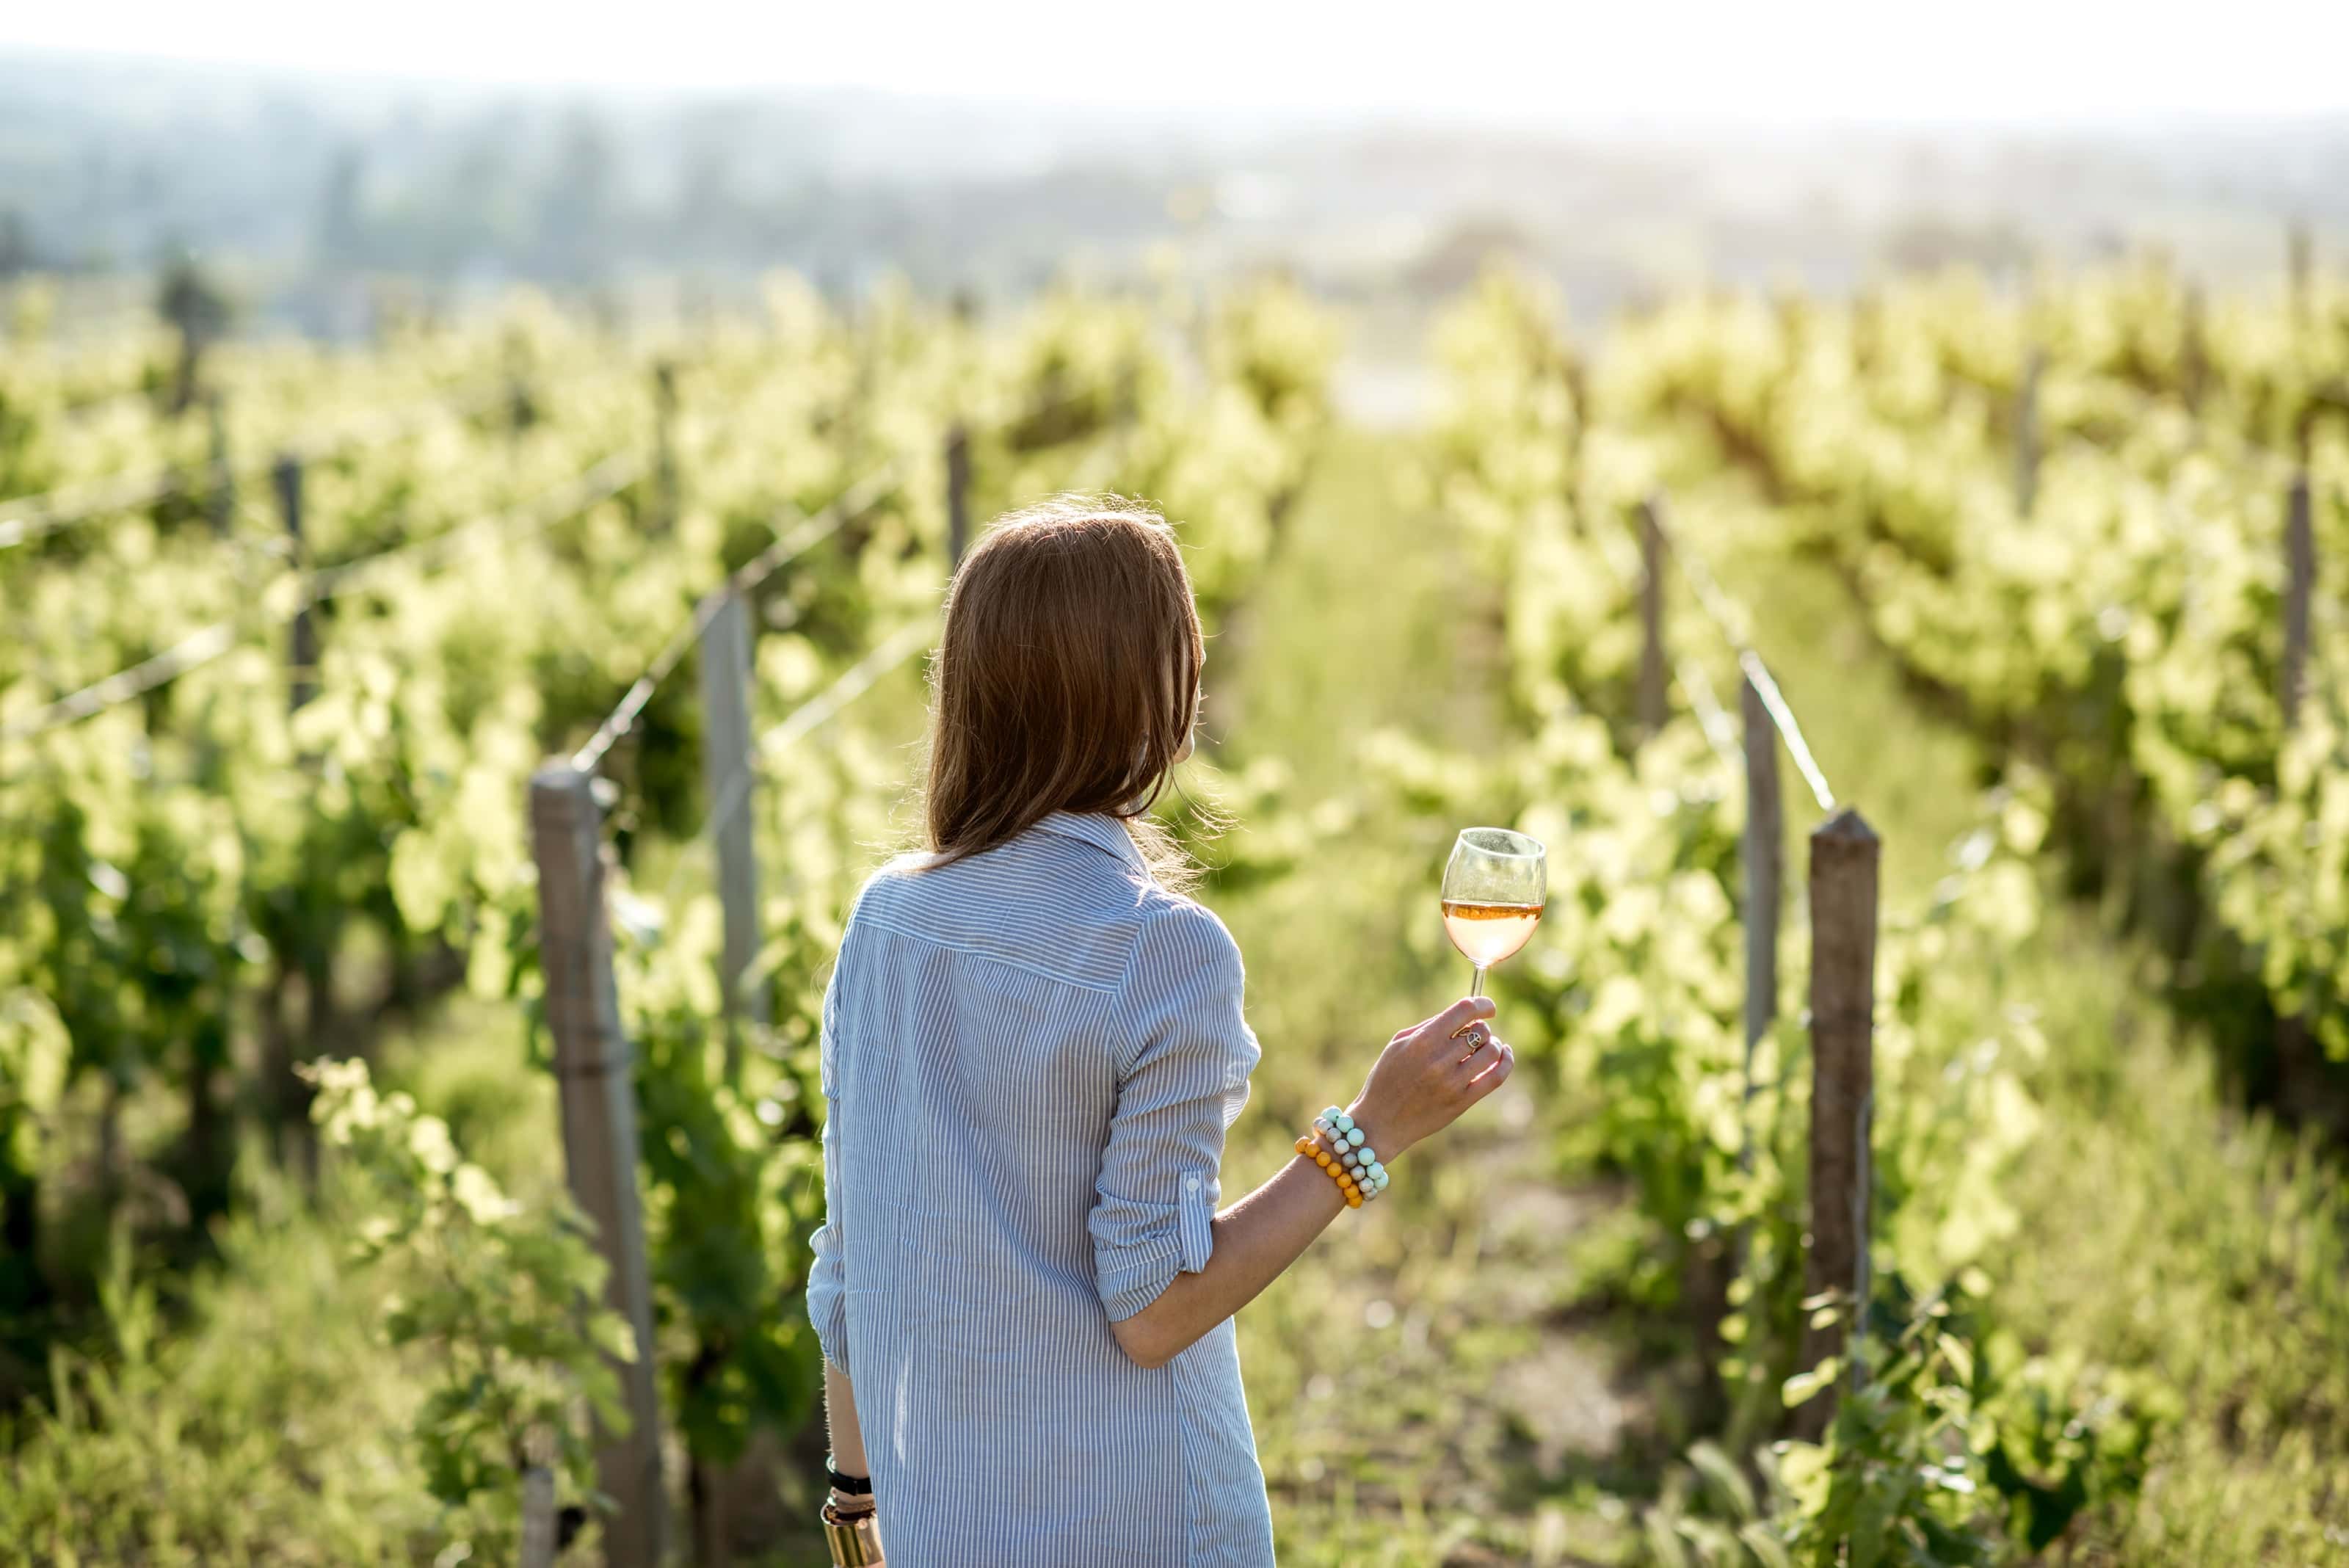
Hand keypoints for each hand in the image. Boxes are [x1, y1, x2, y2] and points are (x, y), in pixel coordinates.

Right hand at [1348, 997, 1512, 1160]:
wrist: (1380, 1122)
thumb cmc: (1386, 1078)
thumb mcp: (1398, 1044)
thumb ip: (1429, 1026)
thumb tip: (1462, 1015)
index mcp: (1422, 1041)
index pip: (1465, 1011)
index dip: (1483, 1004)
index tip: (1488, 1007)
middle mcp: (1439, 1061)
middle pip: (1481, 1031)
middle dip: (1482, 1028)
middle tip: (1474, 1034)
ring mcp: (1452, 1083)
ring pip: (1491, 1052)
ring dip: (1493, 1044)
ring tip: (1485, 1046)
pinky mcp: (1462, 1102)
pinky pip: (1496, 1077)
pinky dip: (1506, 1062)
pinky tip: (1505, 1054)